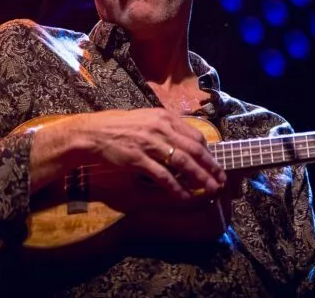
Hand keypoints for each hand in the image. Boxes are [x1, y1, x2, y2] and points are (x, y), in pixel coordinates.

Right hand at [79, 108, 226, 202]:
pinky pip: (163, 176)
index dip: (208, 152)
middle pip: (194, 150)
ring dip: (200, 178)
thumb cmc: (120, 126)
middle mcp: (161, 128)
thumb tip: (185, 141)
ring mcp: (150, 144)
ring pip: (183, 163)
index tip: (214, 163)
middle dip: (211, 166)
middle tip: (221, 179)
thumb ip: (166, 127)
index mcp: (165, 117)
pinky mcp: (139, 159)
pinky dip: (176, 188)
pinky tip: (185, 196)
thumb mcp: (147, 118)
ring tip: (211, 189)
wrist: (94, 133)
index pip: (195, 136)